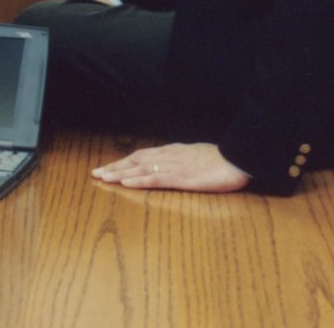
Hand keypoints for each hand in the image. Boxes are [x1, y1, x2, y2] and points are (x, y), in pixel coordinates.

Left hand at [92, 142, 249, 193]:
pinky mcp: (181, 177)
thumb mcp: (198, 158)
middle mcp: (169, 155)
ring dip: (120, 172)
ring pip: (141, 168)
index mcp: (173, 151)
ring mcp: (174, 166)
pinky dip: (138, 180)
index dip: (125, 161)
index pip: (143, 155)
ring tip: (103, 177)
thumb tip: (173, 165)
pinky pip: (155, 178)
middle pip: (136, 159)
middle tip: (96, 173)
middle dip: (115, 166)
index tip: (109, 166)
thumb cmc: (221, 160)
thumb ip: (183, 160)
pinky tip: (127, 183)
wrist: (238, 158)